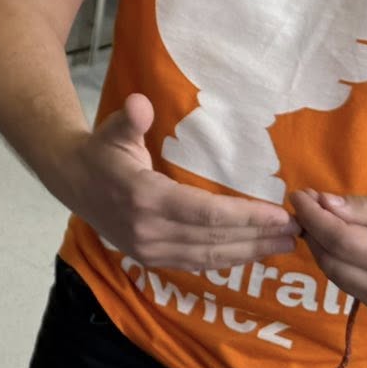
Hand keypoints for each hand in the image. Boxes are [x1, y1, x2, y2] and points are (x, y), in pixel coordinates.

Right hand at [61, 94, 297, 271]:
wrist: (71, 182)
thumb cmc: (101, 152)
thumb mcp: (113, 130)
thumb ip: (130, 119)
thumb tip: (140, 104)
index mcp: (144, 198)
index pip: (205, 214)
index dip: (246, 217)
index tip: (279, 213)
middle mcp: (149, 231)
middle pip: (214, 240)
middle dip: (258, 237)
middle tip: (296, 230)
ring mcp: (149, 250)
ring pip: (209, 257)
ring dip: (249, 253)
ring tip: (284, 244)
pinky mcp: (151, 259)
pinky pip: (196, 263)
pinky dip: (227, 260)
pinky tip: (252, 253)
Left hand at [292, 190, 366, 324]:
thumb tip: (325, 204)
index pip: (343, 242)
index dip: (314, 218)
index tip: (298, 195)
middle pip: (332, 263)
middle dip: (312, 232)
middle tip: (306, 204)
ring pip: (338, 278)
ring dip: (322, 248)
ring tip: (320, 219)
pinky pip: (353, 289)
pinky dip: (341, 264)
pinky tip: (345, 243)